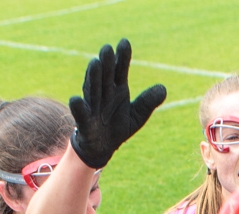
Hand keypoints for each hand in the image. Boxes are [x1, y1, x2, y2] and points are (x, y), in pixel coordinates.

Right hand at [67, 39, 166, 169]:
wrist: (103, 147)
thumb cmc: (117, 126)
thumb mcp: (137, 115)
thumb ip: (148, 102)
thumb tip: (163, 89)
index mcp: (117, 89)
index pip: (119, 69)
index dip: (122, 57)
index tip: (124, 43)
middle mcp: (104, 93)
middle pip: (105, 76)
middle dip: (106, 63)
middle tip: (107, 49)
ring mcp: (93, 106)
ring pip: (92, 89)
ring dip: (93, 77)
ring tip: (94, 63)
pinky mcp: (85, 121)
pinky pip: (81, 113)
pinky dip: (78, 107)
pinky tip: (75, 99)